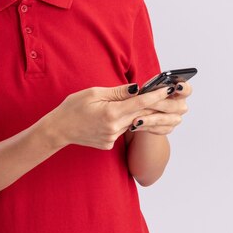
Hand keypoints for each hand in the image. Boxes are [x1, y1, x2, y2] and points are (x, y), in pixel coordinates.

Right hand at [46, 84, 164, 149]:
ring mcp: (112, 138)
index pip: (139, 102)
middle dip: (156, 106)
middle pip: (141, 114)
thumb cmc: (73, 107)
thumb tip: (137, 88)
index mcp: (111, 113)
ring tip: (153, 105)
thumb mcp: (94, 93)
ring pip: (132, 123)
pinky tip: (117, 117)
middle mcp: (114, 128)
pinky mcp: (109, 144)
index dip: (155, 95)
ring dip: (140, 114)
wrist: (59, 129)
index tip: (168, 89)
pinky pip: (122, 130)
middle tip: (172, 99)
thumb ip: (117, 92)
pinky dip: (123, 122)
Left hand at [128, 82, 191, 135]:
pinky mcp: (168, 128)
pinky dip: (146, 127)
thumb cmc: (147, 95)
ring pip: (164, 120)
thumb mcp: (146, 88)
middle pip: (173, 106)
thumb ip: (148, 86)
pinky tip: (136, 126)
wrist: (142, 111)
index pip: (186, 90)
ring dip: (149, 119)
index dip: (183, 88)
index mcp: (179, 92)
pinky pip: (158, 129)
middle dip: (158, 104)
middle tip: (145, 103)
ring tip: (136, 120)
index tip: (177, 86)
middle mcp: (180, 106)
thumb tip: (137, 88)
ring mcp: (175, 119)